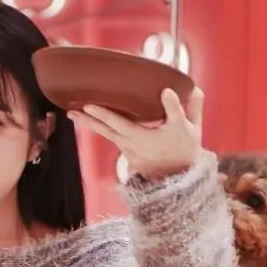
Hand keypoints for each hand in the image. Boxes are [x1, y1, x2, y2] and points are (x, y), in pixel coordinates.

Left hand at [70, 87, 203, 181]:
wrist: (178, 179)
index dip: (104, 113)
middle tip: (72, 110)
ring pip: (106, 134)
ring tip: (74, 113)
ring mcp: (127, 150)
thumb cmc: (184, 152)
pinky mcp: (127, 152)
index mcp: (142, 137)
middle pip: (106, 130)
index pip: (120, 123)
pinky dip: (101, 128)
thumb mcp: (191, 130)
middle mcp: (131, 144)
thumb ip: (189, 108)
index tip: (89, 105)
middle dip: (89, 119)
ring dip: (90, 123)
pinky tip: (91, 119)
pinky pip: (112, 137)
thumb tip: (193, 88)